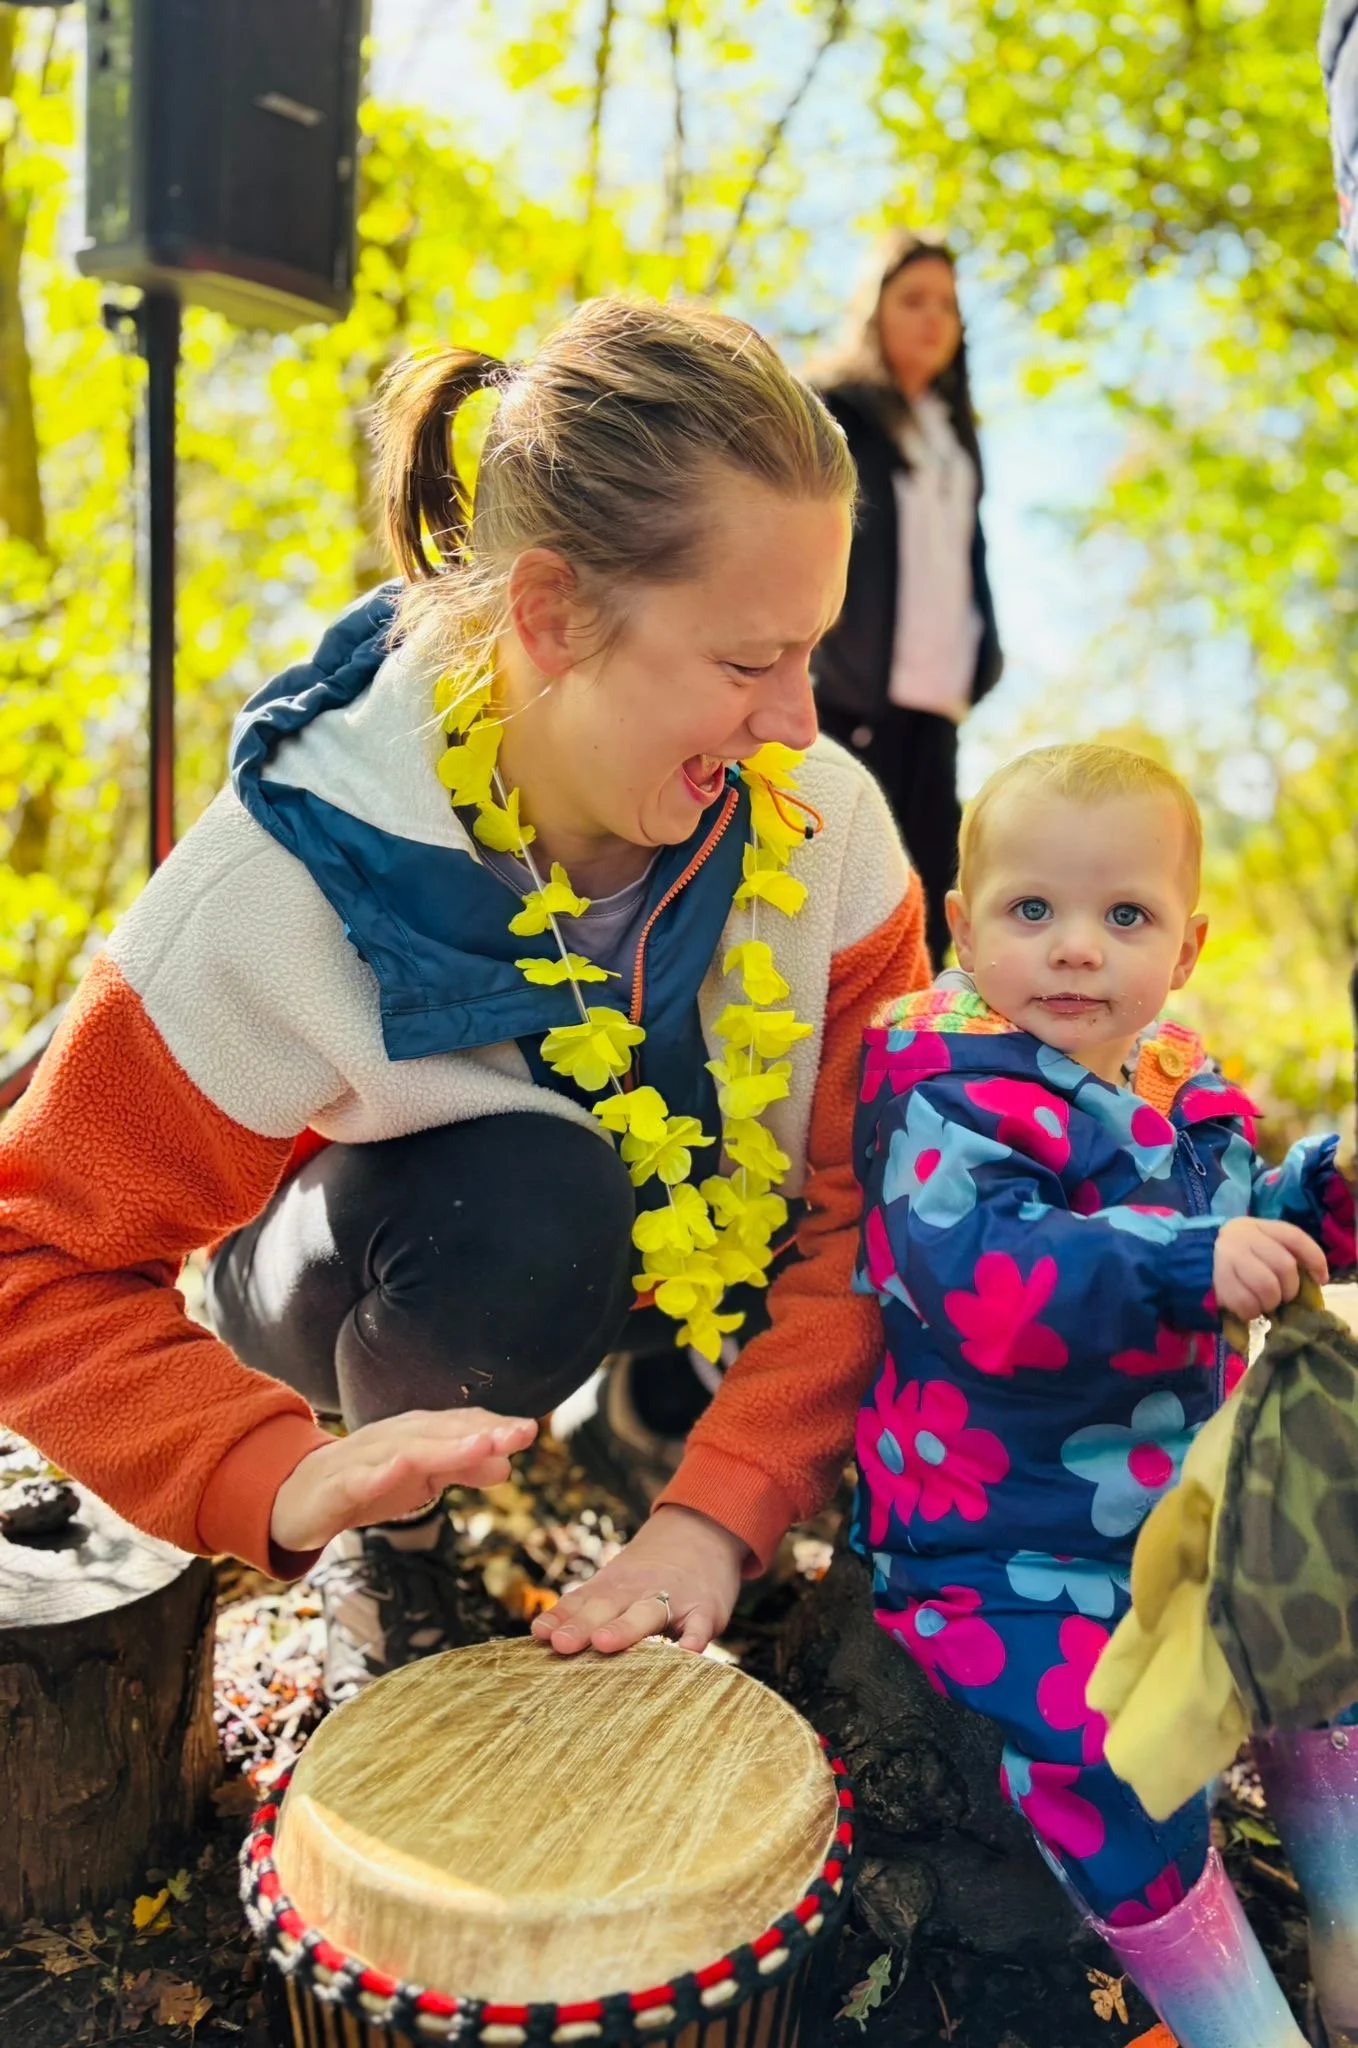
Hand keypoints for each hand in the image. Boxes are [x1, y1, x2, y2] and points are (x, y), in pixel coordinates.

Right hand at [270, 1408, 537, 1553]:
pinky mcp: (336, 1486)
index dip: (494, 1427)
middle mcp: (392, 1438)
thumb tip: (507, 1465)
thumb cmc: (367, 1482)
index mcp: (415, 1435)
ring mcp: (363, 1459)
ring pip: (406, 1450)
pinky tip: (400, 1470)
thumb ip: (461, 1469)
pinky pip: (359, 1479)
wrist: (296, 1497)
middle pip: (440, 1432)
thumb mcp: (421, 1479)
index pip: (459, 1426)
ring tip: (481, 1444)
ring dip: (444, 1446)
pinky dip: (379, 1473)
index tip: (530, 1431)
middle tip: (520, 1433)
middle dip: (481, 1432)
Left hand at [530, 1503, 746, 1655]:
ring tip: (604, 1642)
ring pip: (648, 1613)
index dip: (561, 1618)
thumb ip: (583, 1607)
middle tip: (561, 1643)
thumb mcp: (615, 1581)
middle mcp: (639, 1589)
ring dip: (626, 1627)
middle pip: (608, 1607)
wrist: (704, 1531)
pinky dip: (694, 1637)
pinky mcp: (705, 1610)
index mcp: (614, 1585)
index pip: (583, 1602)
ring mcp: (673, 1599)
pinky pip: (700, 1625)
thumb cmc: (648, 1572)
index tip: (540, 1634)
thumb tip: (539, 1633)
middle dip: (583, 1625)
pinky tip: (686, 1653)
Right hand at [1213, 1216, 1327, 1324]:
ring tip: (1263, 1304)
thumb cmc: (1230, 1260)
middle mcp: (1241, 1237)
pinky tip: (1246, 1309)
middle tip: (1282, 1297)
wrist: (1184, 1263)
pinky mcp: (1216, 1280)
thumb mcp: (1254, 1246)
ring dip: (1270, 1302)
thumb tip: (1312, 1280)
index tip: (1320, 1279)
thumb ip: (1280, 1255)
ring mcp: (1227, 1257)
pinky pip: (1245, 1303)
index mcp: (1256, 1226)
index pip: (1294, 1237)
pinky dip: (1250, 1312)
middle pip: (1284, 1265)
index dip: (1314, 1259)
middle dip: (1289, 1289)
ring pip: (1267, 1286)